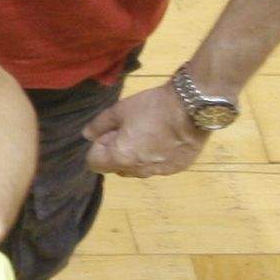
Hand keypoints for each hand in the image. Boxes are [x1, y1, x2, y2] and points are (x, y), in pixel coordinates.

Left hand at [85, 81, 215, 178]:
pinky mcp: (178, 168)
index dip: (98, 148)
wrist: (192, 107)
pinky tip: (165, 139)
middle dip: (116, 153)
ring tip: (148, 133)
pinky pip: (158, 167)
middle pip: (117, 168)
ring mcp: (161, 171)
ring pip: (138, 169)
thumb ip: (99, 125)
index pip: (95, 164)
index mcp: (121, 157)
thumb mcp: (119, 110)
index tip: (109, 133)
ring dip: (136, 156)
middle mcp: (140, 170)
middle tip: (129, 130)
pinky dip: (156, 157)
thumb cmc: (152, 107)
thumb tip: (87, 135)